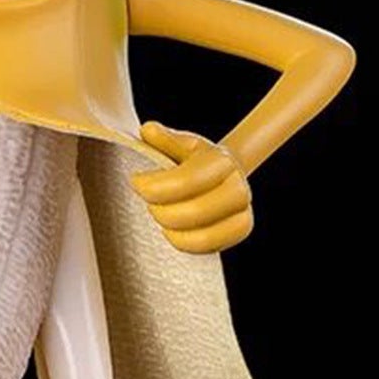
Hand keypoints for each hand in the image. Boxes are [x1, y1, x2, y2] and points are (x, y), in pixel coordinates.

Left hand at [129, 120, 252, 252]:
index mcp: (222, 161)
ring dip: (171, 229)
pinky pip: (209, 248)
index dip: (154, 186)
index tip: (136, 182)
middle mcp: (238, 187)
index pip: (186, 180)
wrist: (220, 174)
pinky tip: (171, 230)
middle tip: (149, 202)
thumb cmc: (194, 160)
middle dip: (161, 210)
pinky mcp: (238, 231)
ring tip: (160, 215)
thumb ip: (164, 139)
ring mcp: (242, 212)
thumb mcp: (179, 144)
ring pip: (203, 236)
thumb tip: (148, 131)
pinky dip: (185, 243)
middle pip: (195, 212)